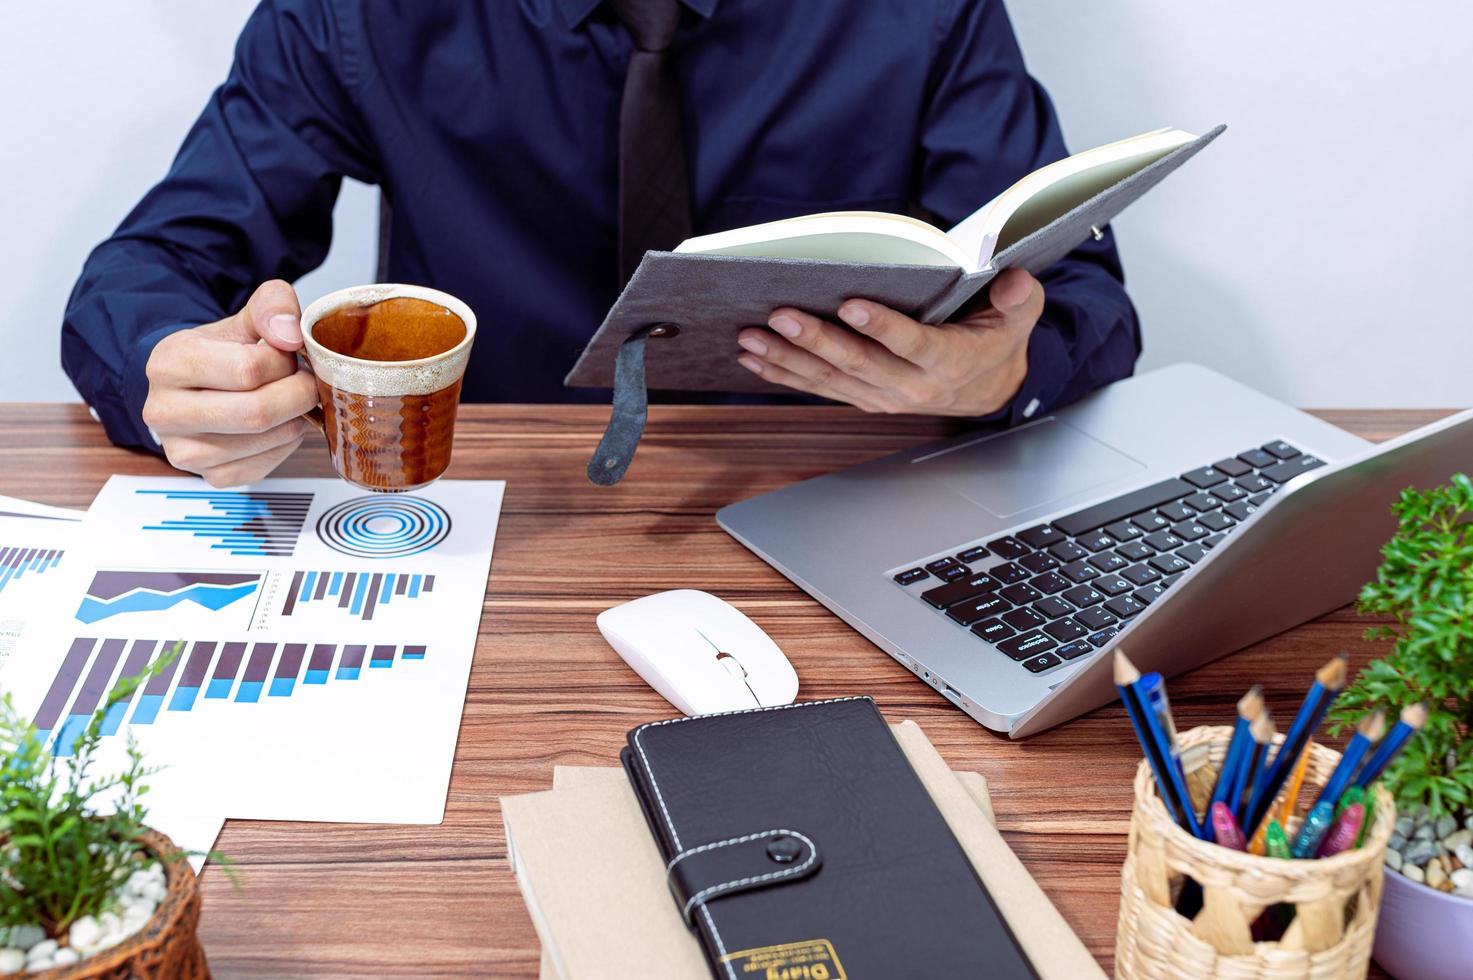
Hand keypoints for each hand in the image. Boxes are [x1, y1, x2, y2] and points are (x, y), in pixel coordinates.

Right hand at [142, 280, 316, 486]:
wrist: (197, 390)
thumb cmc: (221, 355)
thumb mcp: (242, 320)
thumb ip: (272, 306)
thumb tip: (291, 333)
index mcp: (169, 364)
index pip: (248, 370)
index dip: (284, 362)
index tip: (288, 355)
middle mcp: (165, 412)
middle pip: (257, 412)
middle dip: (298, 394)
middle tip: (306, 382)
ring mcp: (184, 451)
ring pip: (267, 440)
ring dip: (296, 419)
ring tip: (289, 400)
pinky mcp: (210, 477)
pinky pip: (266, 466)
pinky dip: (286, 445)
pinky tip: (278, 425)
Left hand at [735, 268, 1044, 415]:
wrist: (987, 390)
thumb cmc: (994, 342)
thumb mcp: (1018, 319)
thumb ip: (1019, 299)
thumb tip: (1014, 281)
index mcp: (950, 363)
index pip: (914, 345)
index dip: (883, 327)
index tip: (852, 304)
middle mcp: (912, 387)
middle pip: (858, 364)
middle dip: (816, 339)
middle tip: (780, 314)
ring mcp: (882, 397)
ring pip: (829, 380)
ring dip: (786, 358)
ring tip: (750, 336)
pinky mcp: (862, 398)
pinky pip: (818, 389)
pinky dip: (783, 375)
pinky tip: (753, 359)